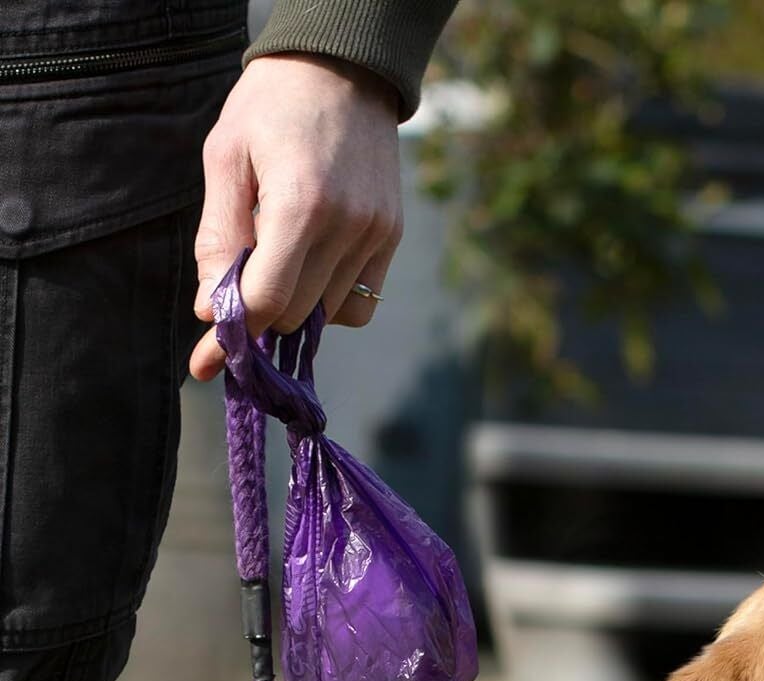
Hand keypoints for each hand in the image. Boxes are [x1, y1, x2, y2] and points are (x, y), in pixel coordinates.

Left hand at [189, 54, 402, 380]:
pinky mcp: (390, 239)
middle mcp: (347, 228)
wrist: (343, 69)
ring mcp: (375, 237)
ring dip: (292, 306)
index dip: (232, 333)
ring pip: (326, 315)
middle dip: (257, 319)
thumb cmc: (272, 106)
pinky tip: (310, 271)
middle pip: (294, 313)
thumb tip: (212, 309)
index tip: (206, 360)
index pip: (267, 298)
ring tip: (274, 268)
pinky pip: (359, 305)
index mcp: (301, 205)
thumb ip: (219, 237)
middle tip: (230, 310)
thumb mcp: (227, 158)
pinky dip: (328, 303)